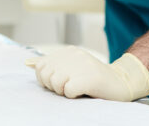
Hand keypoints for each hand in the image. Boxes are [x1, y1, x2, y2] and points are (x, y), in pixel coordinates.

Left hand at [25, 46, 148, 100]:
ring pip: (55, 83)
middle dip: (54, 86)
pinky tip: (83, 92)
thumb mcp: (72, 67)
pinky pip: (68, 91)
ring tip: (77, 89)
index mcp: (68, 52)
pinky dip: (73, 96)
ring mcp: (81, 65)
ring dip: (64, 91)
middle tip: (69, 88)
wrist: (121, 83)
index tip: (61, 82)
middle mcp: (73, 55)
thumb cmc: (94, 79)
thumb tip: (27, 63)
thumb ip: (51, 64)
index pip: (41, 66)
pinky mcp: (88, 78)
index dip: (46, 79)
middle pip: (46, 75)